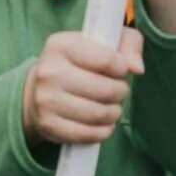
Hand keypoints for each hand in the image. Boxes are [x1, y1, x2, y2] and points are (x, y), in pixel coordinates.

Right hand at [21, 29, 144, 147]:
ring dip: (114, 112)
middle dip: (120, 92)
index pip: (108, 60)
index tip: (118, 70)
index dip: (121, 68)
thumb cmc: (77, 62)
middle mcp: (49, 71)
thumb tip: (137, 68)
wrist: (38, 90)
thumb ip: (129, 43)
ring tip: (111, 106)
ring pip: (99, 114)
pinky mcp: (48, 125)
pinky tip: (102, 122)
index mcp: (61, 44)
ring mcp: (46, 100)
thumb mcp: (102, 40)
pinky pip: (89, 134)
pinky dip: (103, 131)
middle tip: (118, 90)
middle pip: (106, 89)